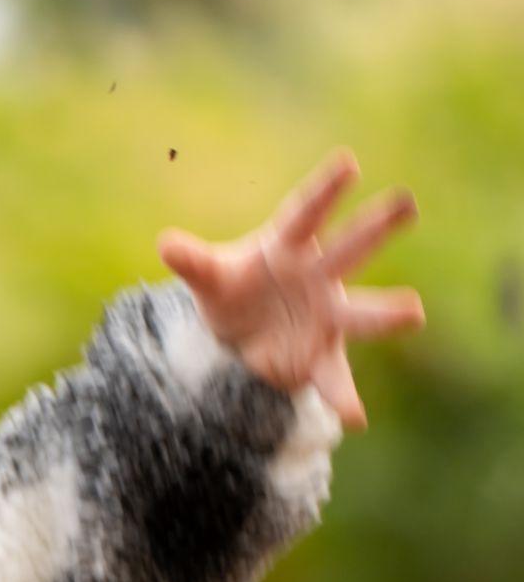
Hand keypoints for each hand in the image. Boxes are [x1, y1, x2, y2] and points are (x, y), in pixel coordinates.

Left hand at [158, 151, 423, 431]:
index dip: (326, 190)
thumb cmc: (233, 288)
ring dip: (387, 312)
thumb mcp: (211, 276)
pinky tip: (354, 418)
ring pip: (361, 313)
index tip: (349, 163)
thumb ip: (194, 262)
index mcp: (289, 245)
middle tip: (406, 203)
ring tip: (415, 312)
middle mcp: (319, 275)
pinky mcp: (322, 356)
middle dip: (376, 227)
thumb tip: (166, 244)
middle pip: (350, 248)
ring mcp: (327, 315)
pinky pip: (334, 379)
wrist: (239, 333)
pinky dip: (343, 399)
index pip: (307, 212)